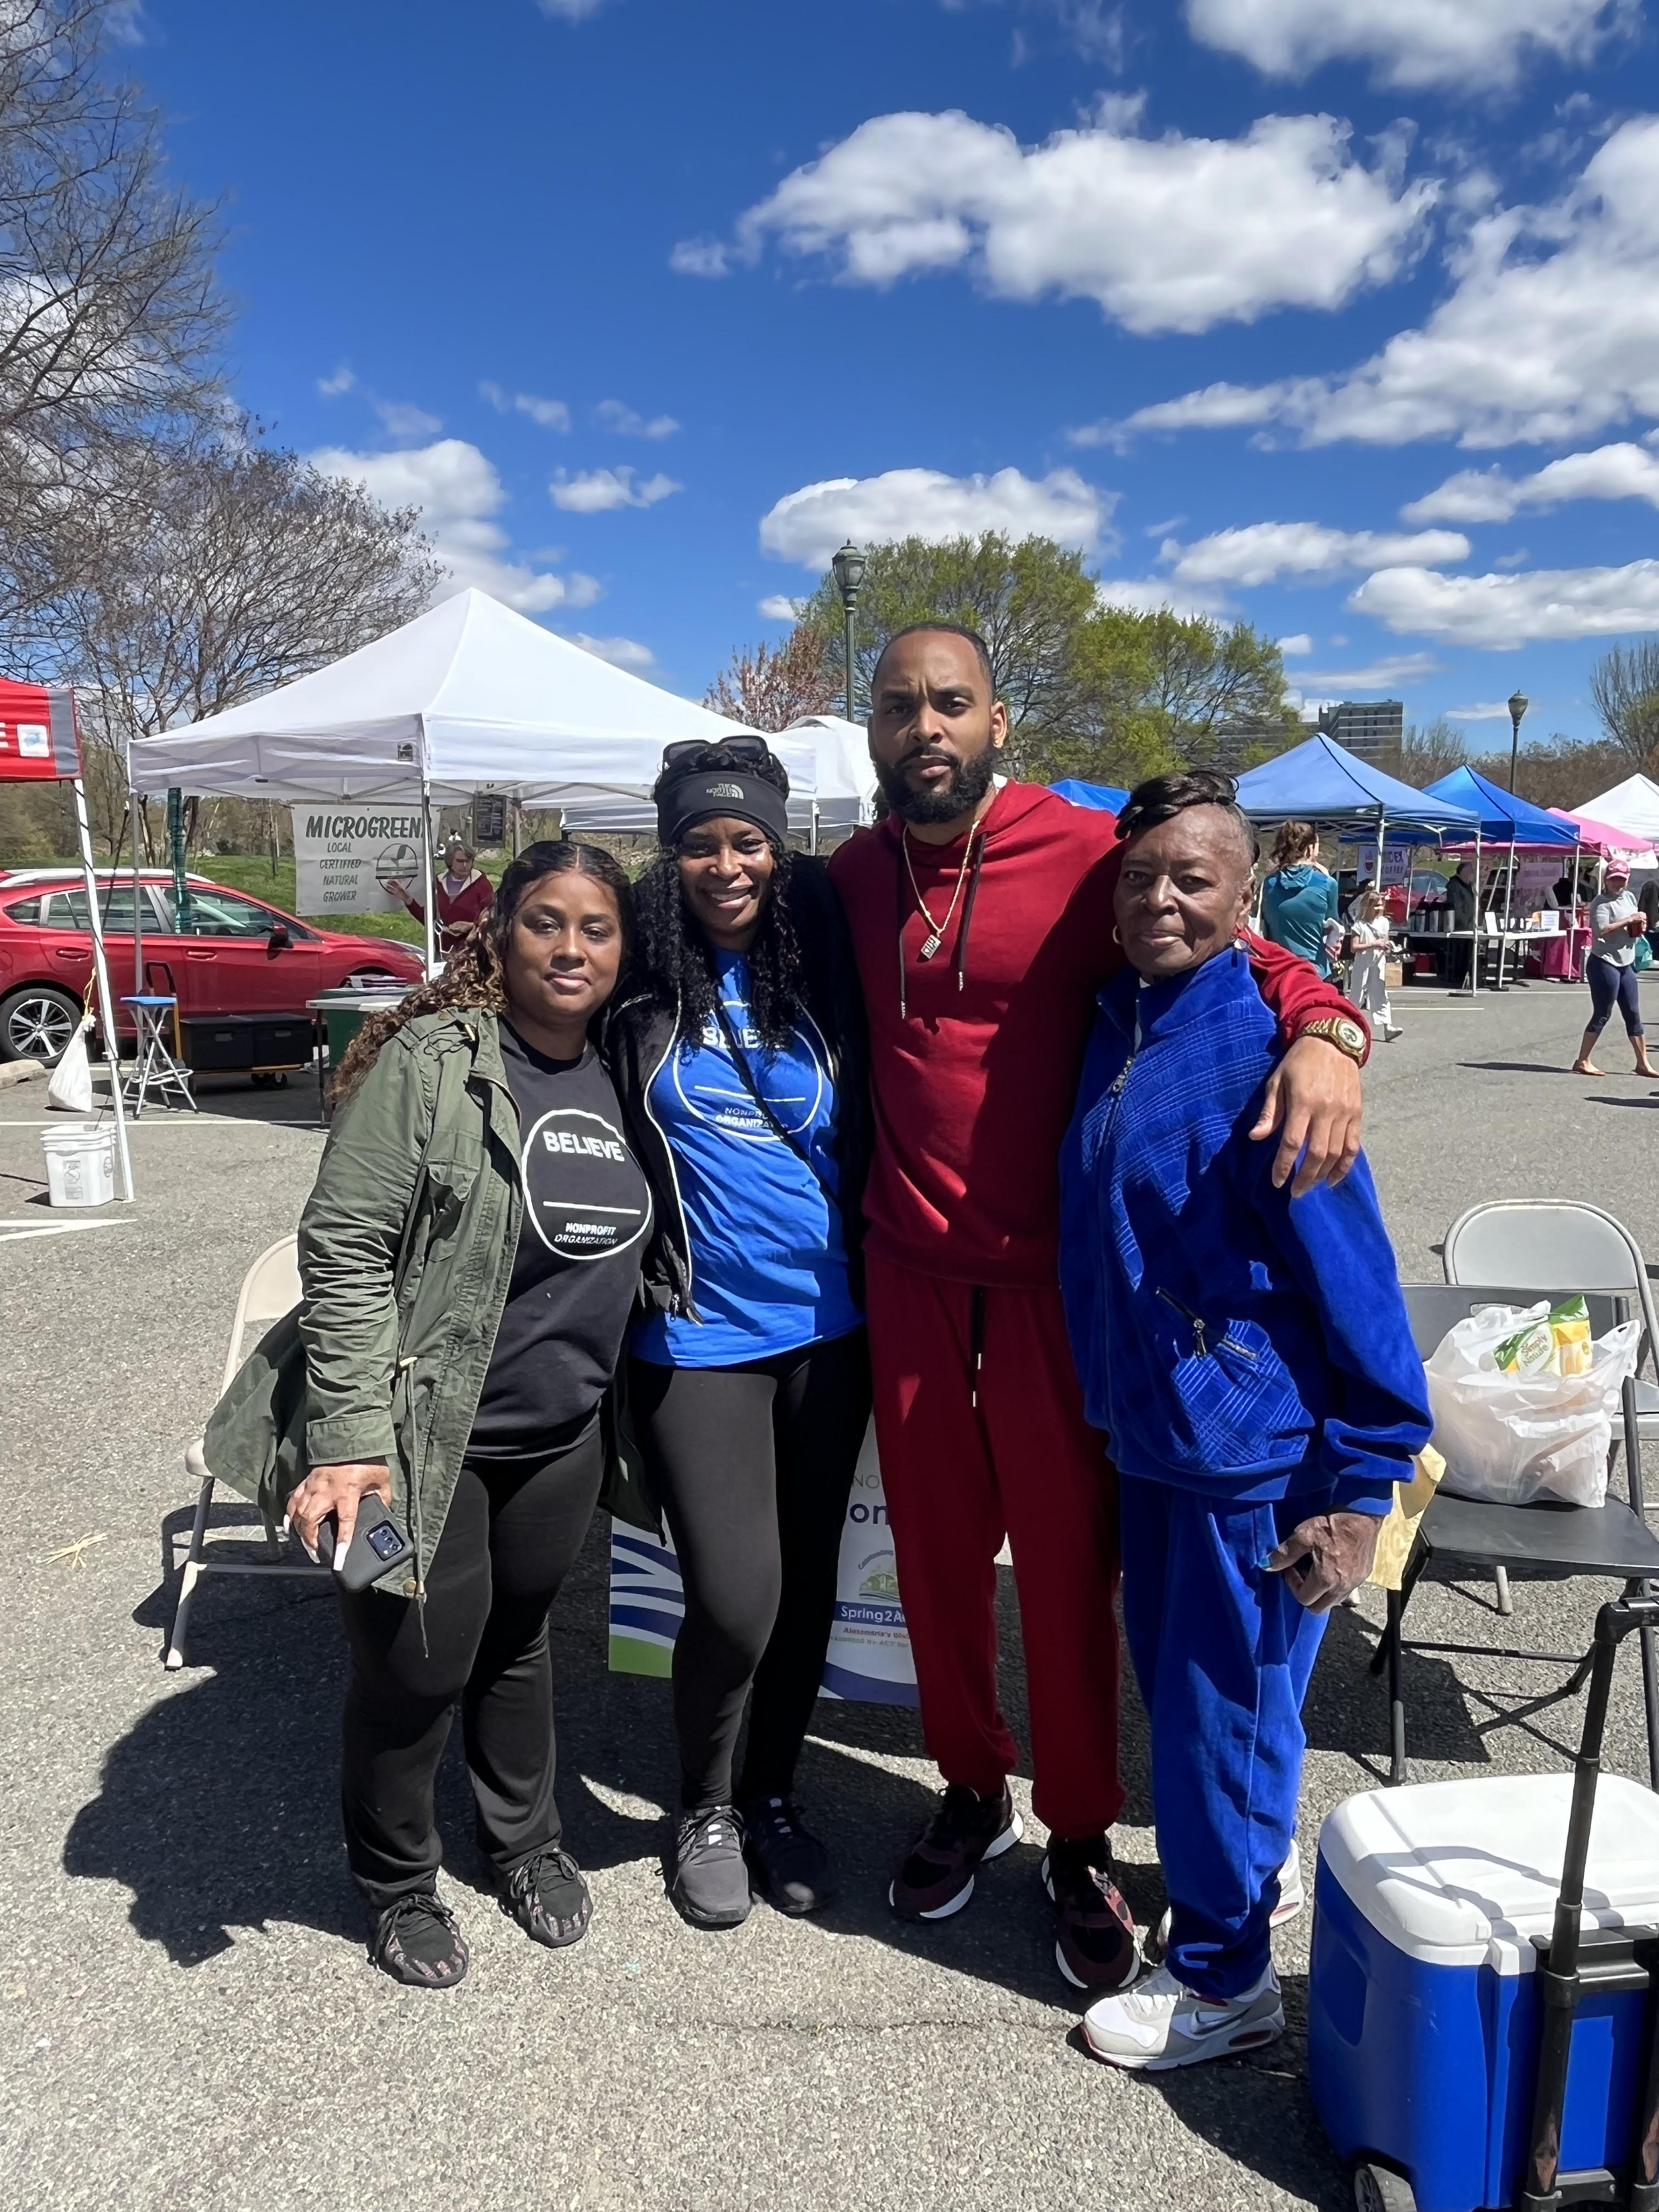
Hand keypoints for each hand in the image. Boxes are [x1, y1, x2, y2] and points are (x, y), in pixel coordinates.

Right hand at [285, 1461, 390, 1568]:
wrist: (351, 1436)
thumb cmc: (368, 1458)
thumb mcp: (381, 1480)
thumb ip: (381, 1499)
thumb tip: (383, 1515)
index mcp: (348, 1492)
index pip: (345, 1522)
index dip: (342, 1544)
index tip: (338, 1561)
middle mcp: (326, 1491)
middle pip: (310, 1521)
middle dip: (311, 1541)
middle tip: (316, 1554)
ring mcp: (313, 1486)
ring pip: (298, 1513)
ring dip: (300, 1532)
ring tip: (306, 1545)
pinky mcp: (306, 1481)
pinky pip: (292, 1500)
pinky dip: (288, 1515)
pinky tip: (288, 1526)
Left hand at [1250, 1033, 1363, 1196]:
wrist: (1333, 1042)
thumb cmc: (1299, 1062)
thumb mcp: (1277, 1081)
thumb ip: (1269, 1112)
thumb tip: (1255, 1138)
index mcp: (1303, 1102)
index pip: (1292, 1142)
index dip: (1283, 1165)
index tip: (1277, 1181)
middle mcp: (1326, 1110)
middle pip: (1316, 1154)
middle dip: (1305, 1177)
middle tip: (1295, 1192)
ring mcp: (1345, 1113)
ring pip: (1336, 1153)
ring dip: (1323, 1175)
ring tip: (1311, 1187)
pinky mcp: (1357, 1114)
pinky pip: (1353, 1146)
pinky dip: (1345, 1166)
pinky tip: (1334, 1179)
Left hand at [1265, 1509, 1380, 1612]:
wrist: (1363, 1515)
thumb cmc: (1332, 1524)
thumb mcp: (1303, 1534)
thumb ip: (1284, 1554)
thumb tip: (1266, 1565)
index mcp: (1326, 1579)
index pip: (1303, 1598)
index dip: (1292, 1584)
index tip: (1290, 1568)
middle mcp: (1342, 1587)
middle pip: (1318, 1608)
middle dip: (1306, 1595)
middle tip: (1301, 1574)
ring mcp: (1355, 1583)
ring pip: (1333, 1602)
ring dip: (1321, 1593)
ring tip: (1315, 1571)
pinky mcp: (1364, 1576)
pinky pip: (1345, 1592)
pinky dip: (1334, 1587)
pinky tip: (1330, 1567)